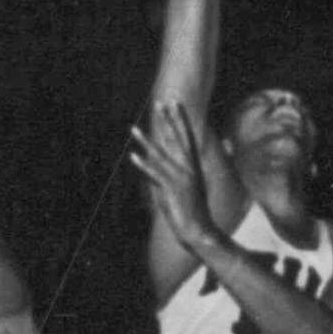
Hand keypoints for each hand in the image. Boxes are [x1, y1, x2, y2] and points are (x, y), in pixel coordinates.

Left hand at [131, 105, 214, 251]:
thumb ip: (178, 175)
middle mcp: (188, 168)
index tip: (174, 103)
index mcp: (192, 166)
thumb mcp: (188, 189)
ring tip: (132, 129)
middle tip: (159, 102)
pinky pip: (155, 174)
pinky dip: (144, 165)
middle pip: (175, 139)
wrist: (200, 231)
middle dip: (166, 120)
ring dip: (145, 141)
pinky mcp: (172, 189)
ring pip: (159, 154)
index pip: (186, 136)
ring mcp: (180, 178)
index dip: (179, 119)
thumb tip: (169, 168)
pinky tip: (133, 156)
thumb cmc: (194, 212)